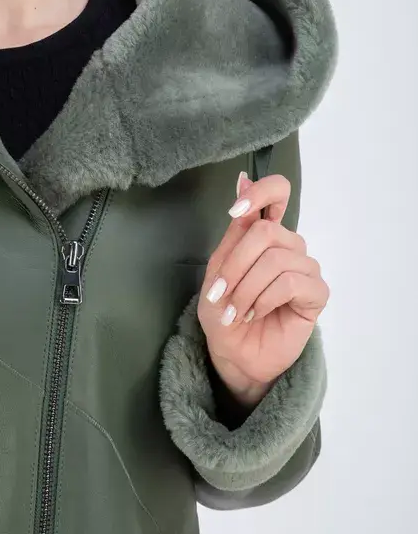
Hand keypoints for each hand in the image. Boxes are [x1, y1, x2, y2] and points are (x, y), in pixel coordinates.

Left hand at [196, 169, 329, 406]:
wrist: (234, 354)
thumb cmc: (223, 311)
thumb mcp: (218, 269)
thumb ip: (234, 232)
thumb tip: (243, 179)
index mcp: (263, 234)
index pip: (277, 193)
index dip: (260, 192)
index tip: (235, 211)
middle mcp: (288, 245)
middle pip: (266, 231)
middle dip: (235, 265)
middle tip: (220, 294)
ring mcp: (304, 268)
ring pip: (276, 259)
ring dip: (246, 288)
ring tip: (235, 311)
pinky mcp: (316, 294)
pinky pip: (291, 282)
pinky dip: (265, 298)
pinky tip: (255, 313)